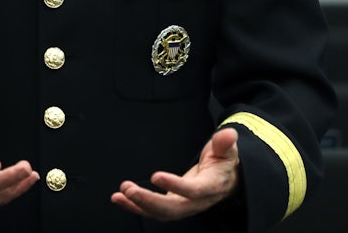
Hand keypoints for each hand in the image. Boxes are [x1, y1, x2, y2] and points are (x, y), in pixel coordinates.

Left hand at [110, 127, 239, 220]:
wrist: (226, 181)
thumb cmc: (224, 163)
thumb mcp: (227, 151)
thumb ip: (225, 143)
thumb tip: (228, 134)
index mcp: (210, 187)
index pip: (192, 191)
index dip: (174, 186)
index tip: (155, 176)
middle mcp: (196, 201)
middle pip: (173, 209)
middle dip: (149, 201)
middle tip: (129, 189)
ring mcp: (183, 206)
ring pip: (161, 213)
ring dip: (138, 205)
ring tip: (121, 193)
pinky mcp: (172, 205)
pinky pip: (153, 211)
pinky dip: (134, 207)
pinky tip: (119, 198)